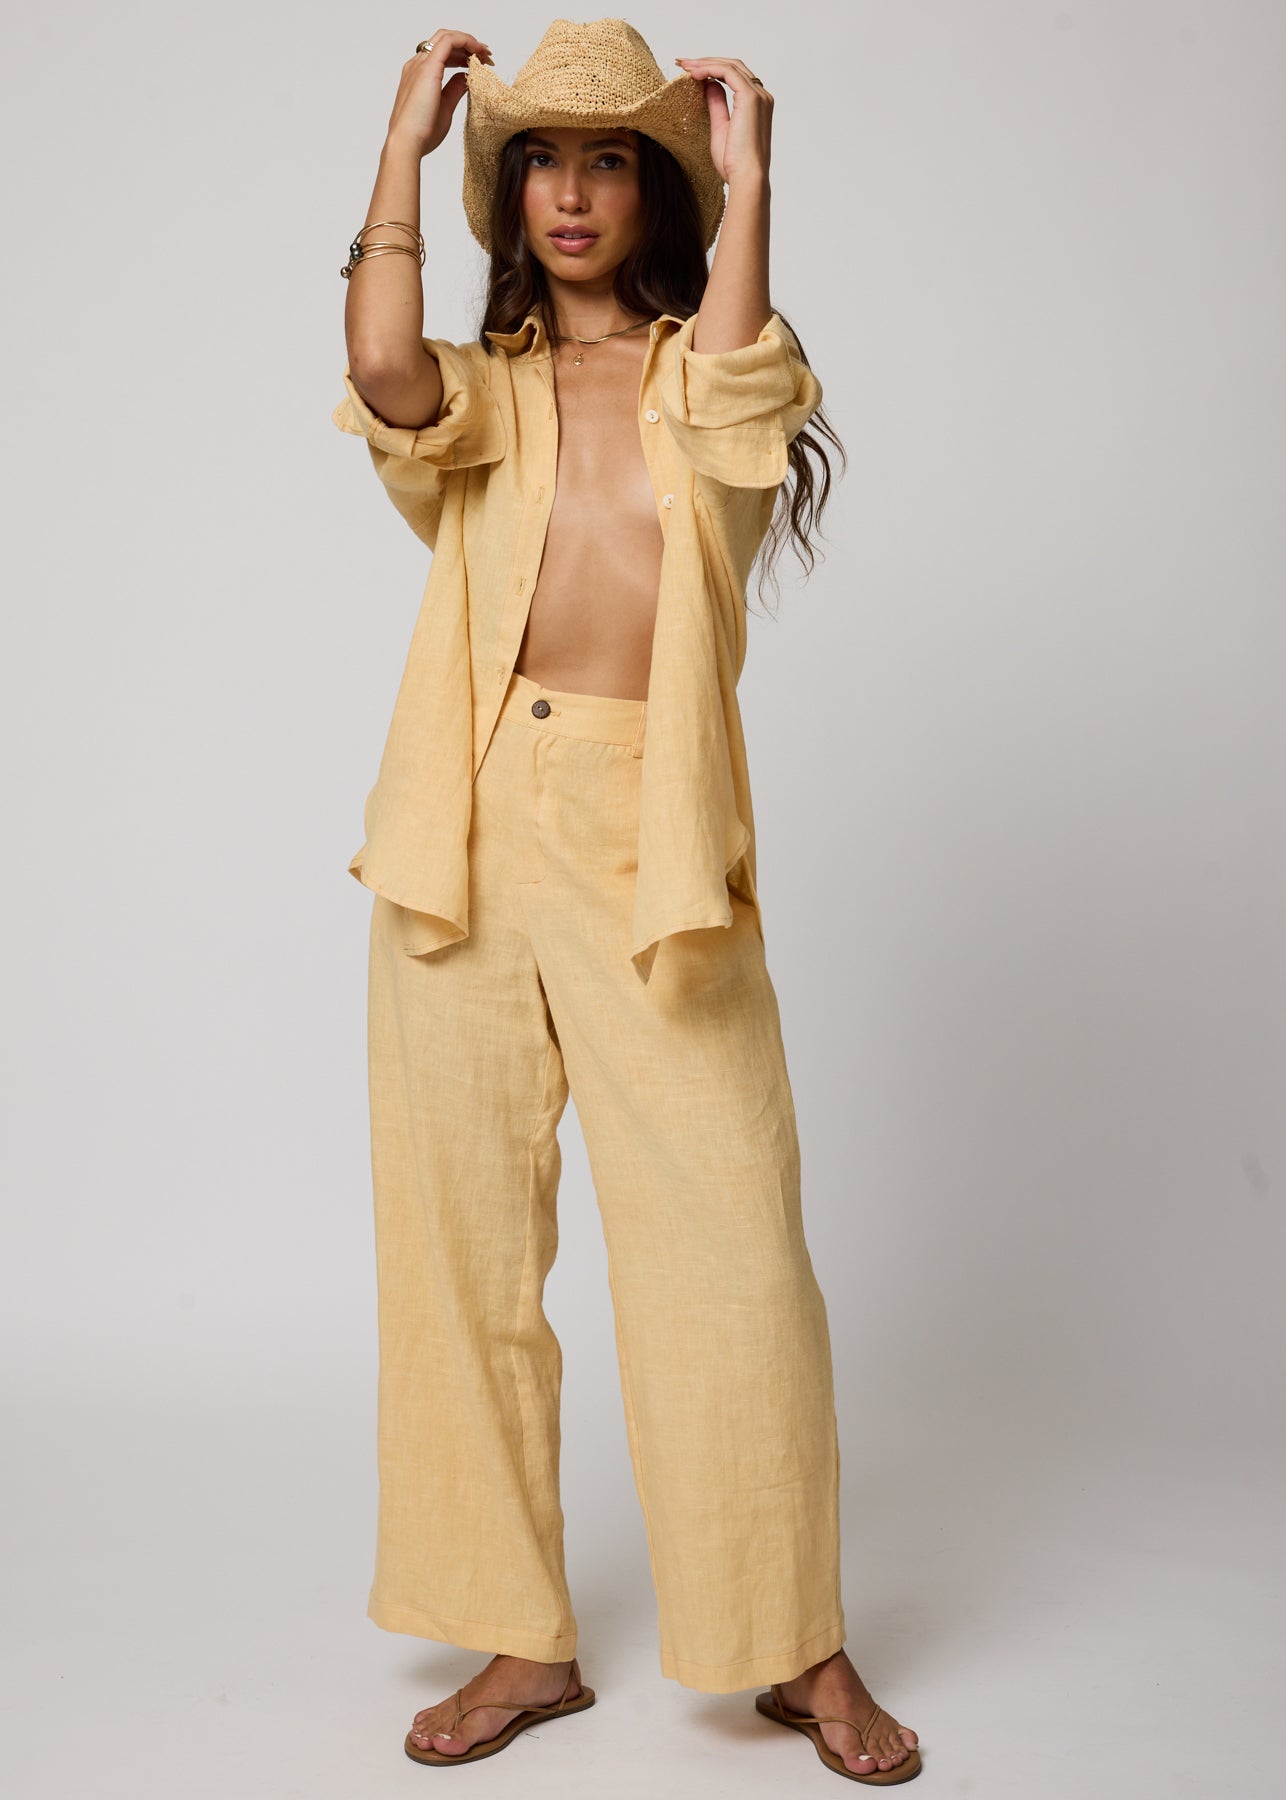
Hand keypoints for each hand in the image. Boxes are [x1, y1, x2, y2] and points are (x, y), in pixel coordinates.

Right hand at [386, 28, 493, 158]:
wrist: (407, 142)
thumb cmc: (422, 132)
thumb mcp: (445, 107)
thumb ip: (454, 89)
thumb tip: (465, 78)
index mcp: (418, 75)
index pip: (441, 54)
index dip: (462, 54)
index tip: (480, 62)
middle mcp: (417, 65)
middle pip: (444, 41)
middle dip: (467, 45)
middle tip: (486, 56)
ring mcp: (421, 64)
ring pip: (446, 38)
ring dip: (468, 41)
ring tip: (485, 53)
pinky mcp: (428, 67)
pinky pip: (448, 41)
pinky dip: (465, 41)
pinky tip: (478, 50)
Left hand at [674, 56, 771, 185]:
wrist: (746, 178)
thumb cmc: (734, 164)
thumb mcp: (720, 128)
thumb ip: (717, 105)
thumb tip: (709, 85)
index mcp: (757, 105)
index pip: (734, 76)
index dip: (711, 70)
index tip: (689, 72)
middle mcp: (761, 96)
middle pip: (733, 66)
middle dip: (706, 61)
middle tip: (682, 62)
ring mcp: (758, 96)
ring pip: (730, 65)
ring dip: (705, 63)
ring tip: (684, 66)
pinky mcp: (750, 98)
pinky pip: (727, 72)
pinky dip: (709, 69)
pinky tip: (692, 73)